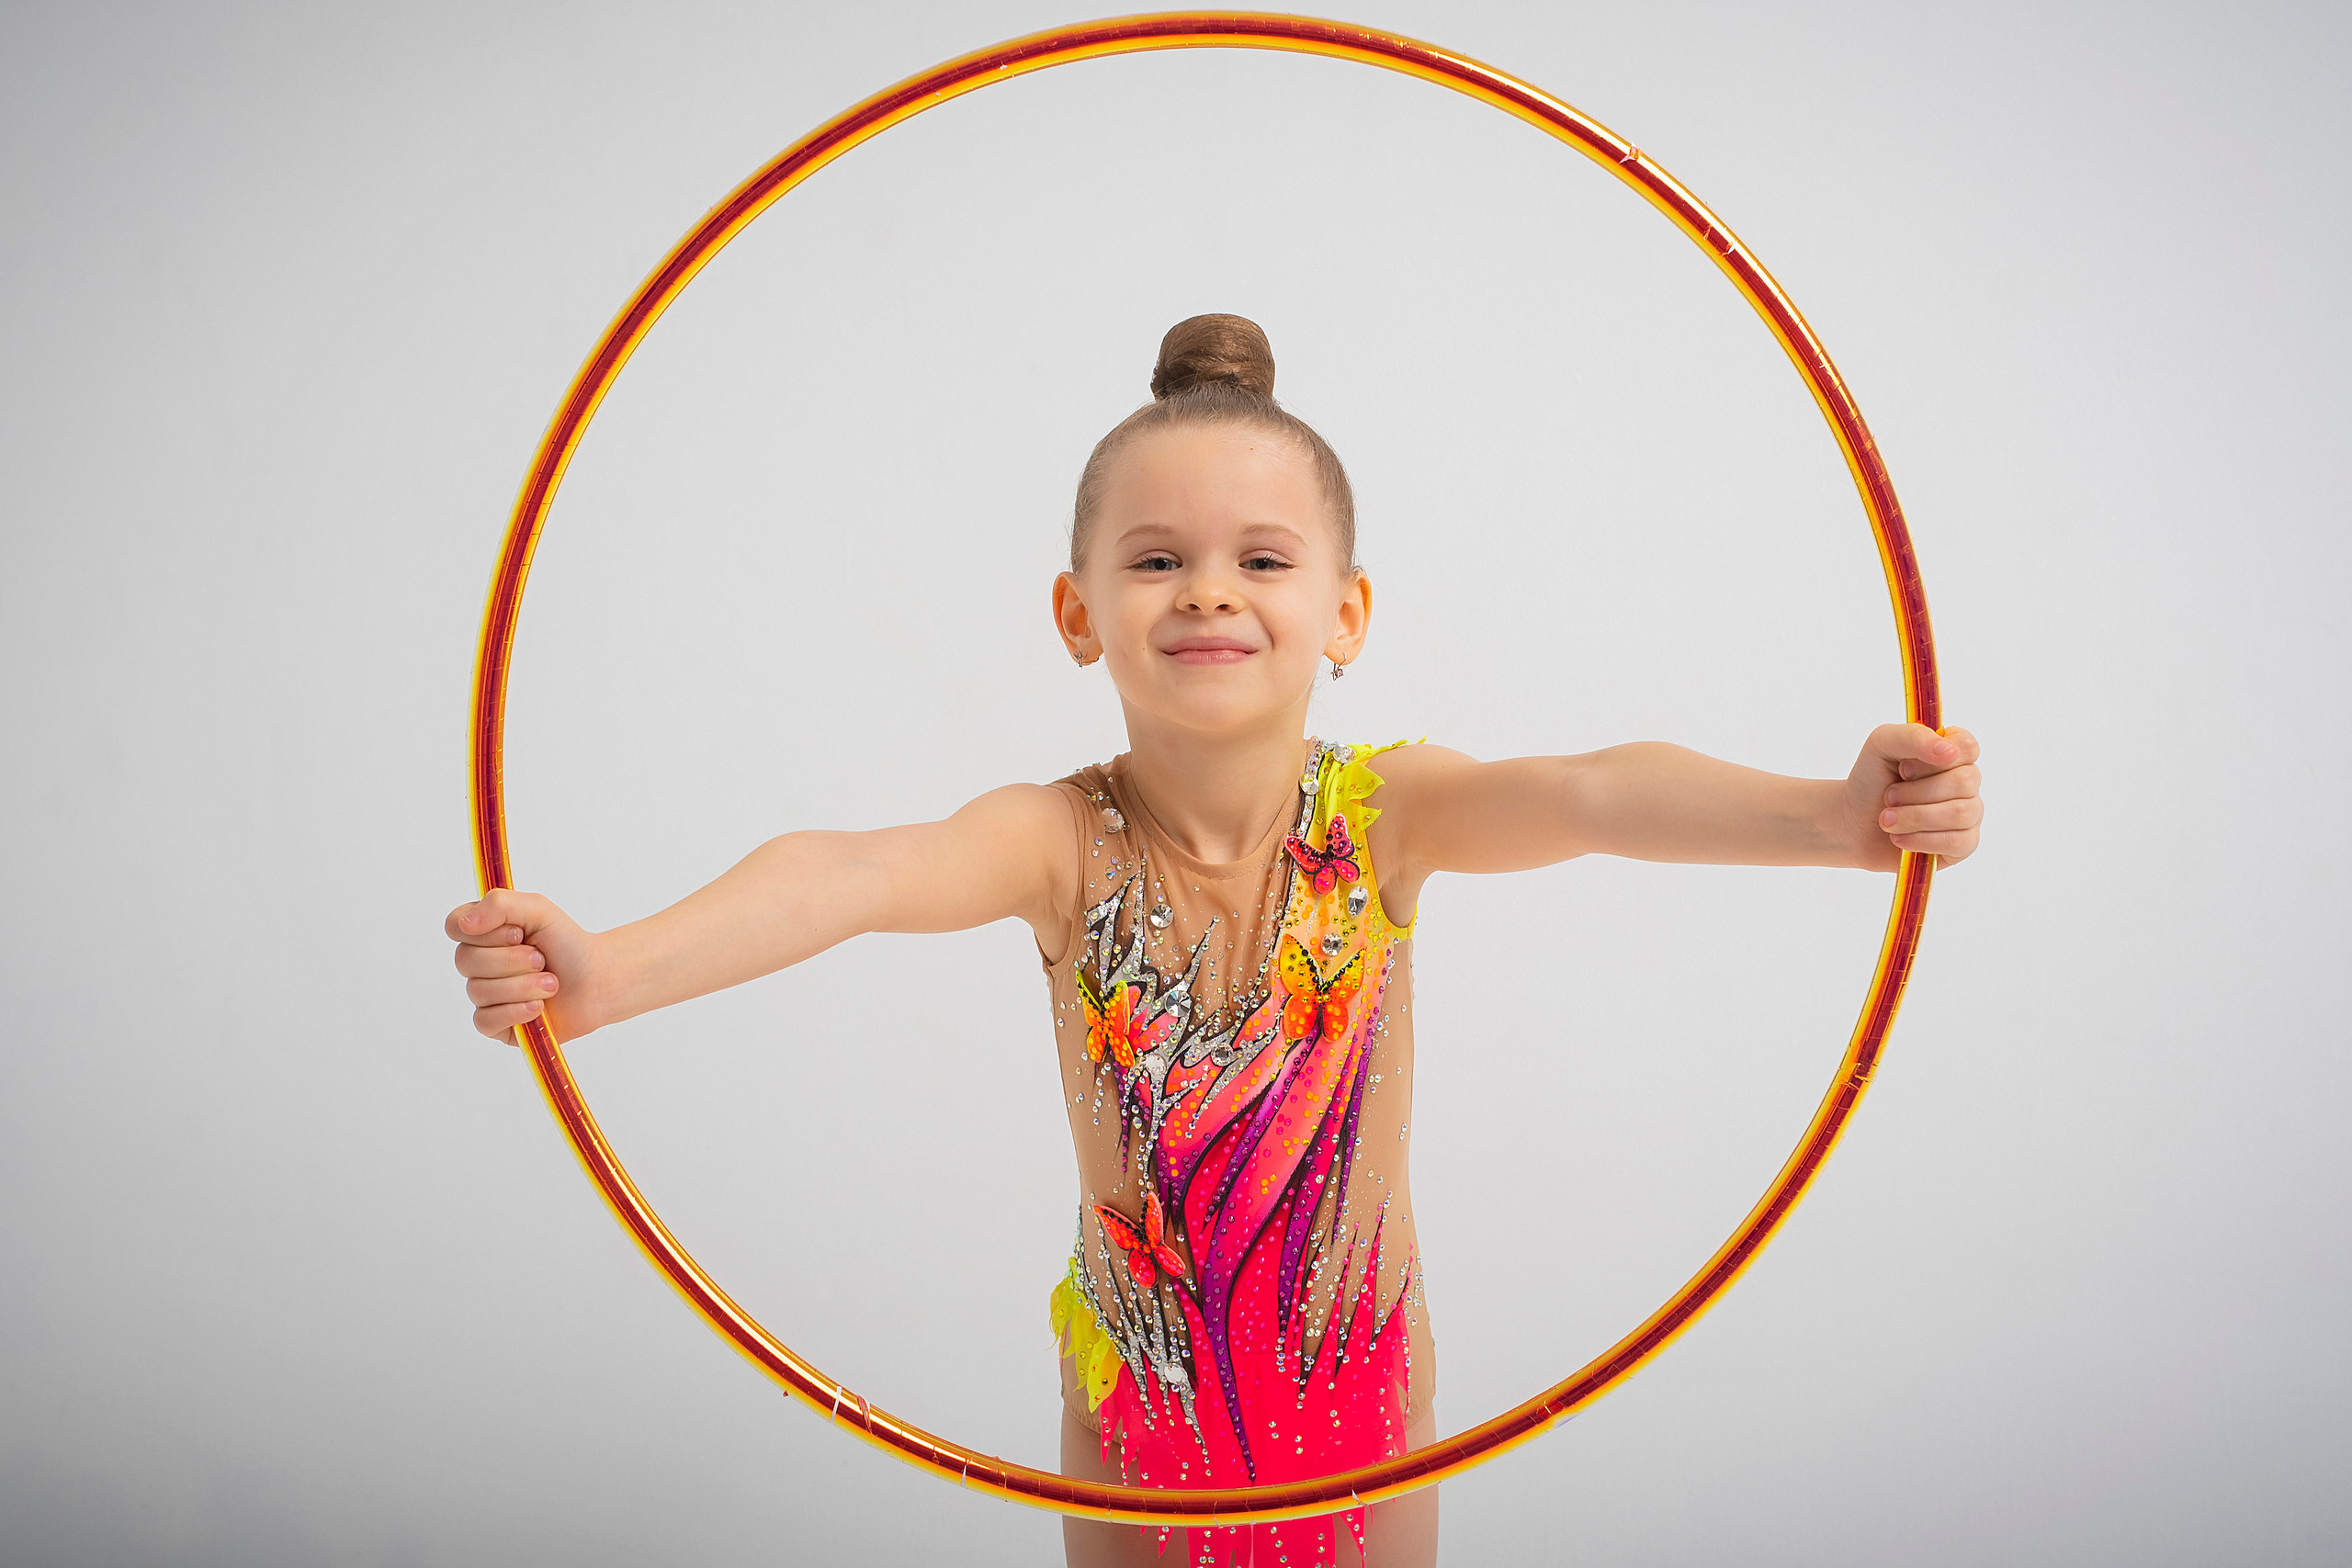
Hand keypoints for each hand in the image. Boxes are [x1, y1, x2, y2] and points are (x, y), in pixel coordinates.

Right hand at [445, 889, 602, 1044]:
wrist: (597, 981)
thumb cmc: (567, 944)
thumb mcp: (538, 910)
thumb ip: (500, 904)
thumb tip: (466, 924)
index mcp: (484, 932)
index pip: (454, 926)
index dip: (484, 932)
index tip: (518, 934)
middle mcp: (479, 964)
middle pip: (465, 960)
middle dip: (512, 960)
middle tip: (542, 960)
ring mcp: (485, 995)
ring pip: (479, 991)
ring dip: (523, 986)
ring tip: (551, 983)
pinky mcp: (495, 1024)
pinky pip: (485, 1020)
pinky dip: (516, 1011)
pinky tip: (539, 1007)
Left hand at [1842, 723, 1983, 870]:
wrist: (1852, 822)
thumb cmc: (1871, 779)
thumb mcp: (1881, 744)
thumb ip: (1913, 736)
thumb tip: (1949, 751)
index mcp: (1952, 752)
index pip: (1968, 747)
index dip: (1933, 760)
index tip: (1903, 768)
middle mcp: (1966, 781)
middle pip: (1965, 782)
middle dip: (1915, 792)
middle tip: (1889, 796)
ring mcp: (1969, 813)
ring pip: (1960, 813)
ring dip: (1913, 817)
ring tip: (1887, 820)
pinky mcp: (1963, 844)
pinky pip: (1957, 843)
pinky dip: (1920, 840)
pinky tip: (1899, 838)